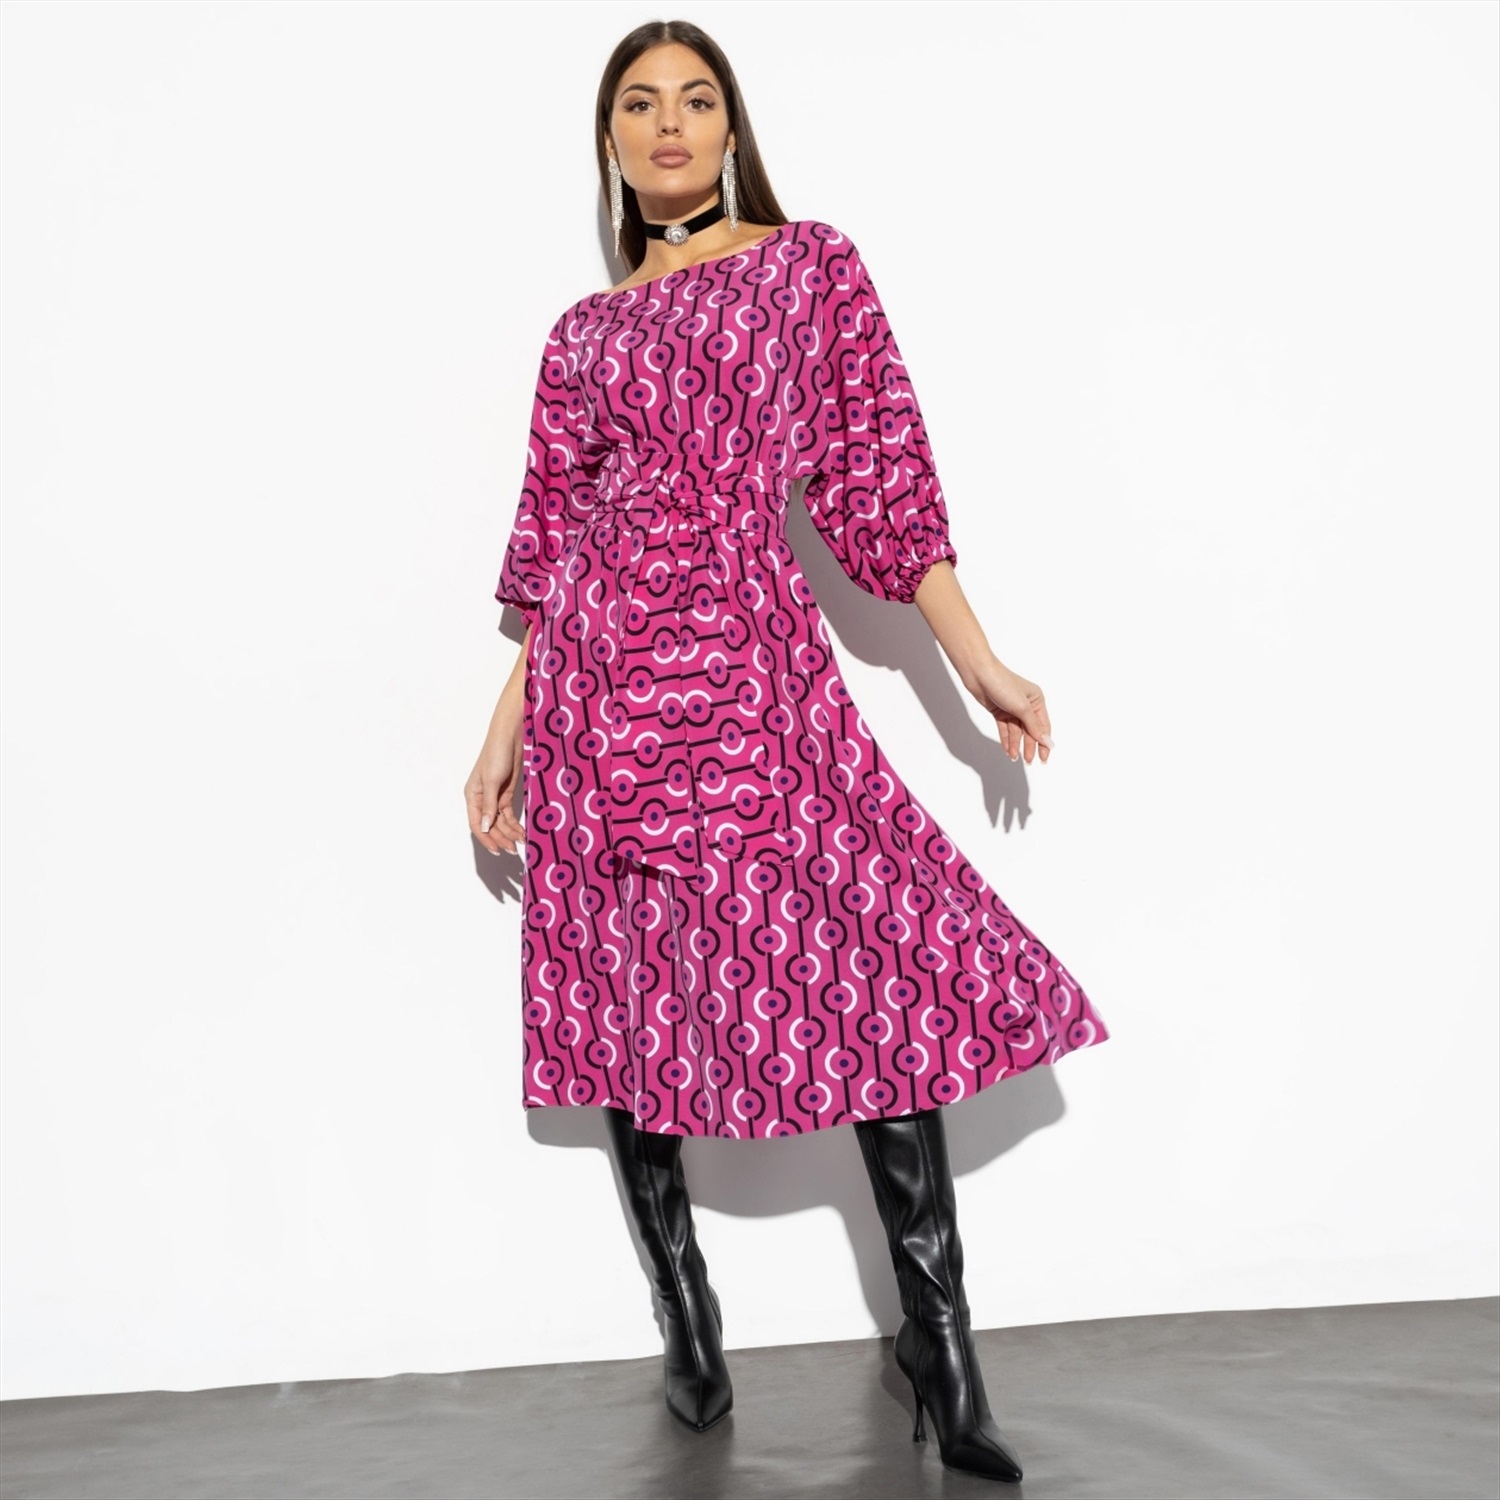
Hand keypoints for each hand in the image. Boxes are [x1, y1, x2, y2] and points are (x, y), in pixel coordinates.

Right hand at [465, 691, 525, 854]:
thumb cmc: (497, 753)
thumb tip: (485, 826)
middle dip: (502, 838)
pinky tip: (523, 832)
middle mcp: (482, 799)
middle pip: (490, 825)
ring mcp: (495, 797)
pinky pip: (509, 814)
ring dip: (510, 833)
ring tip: (522, 842)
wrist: (512, 736)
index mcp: (472, 796)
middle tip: (515, 849)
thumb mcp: (492, 780)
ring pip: (501, 822)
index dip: (487, 839)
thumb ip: (490, 805)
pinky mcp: (507, 794)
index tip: (498, 850)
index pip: (477, 824)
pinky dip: (516, 824)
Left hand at [966, 657, 1053, 765]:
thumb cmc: (1003, 684)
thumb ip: (1034, 726)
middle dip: (1029, 746)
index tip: (1044, 758)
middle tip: (1029, 761)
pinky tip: (1008, 750)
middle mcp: (1026, 705)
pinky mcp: (999, 712)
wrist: (979, 674)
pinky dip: (1006, 740)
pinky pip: (1005, 729)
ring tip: (1015, 758)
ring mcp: (1012, 709)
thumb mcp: (1021, 707)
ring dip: (1016, 745)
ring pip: (1016, 731)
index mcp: (1036, 700)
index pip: (1043, 726)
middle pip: (1029, 730)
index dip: (1044, 743)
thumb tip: (1047, 741)